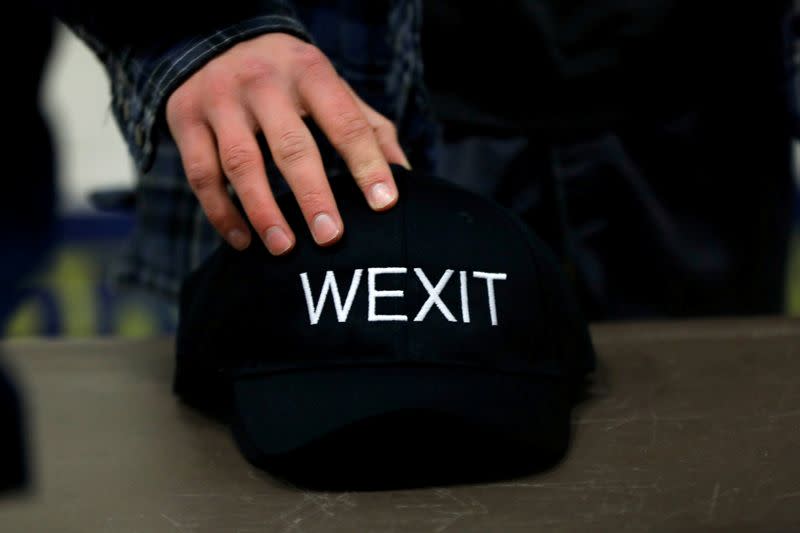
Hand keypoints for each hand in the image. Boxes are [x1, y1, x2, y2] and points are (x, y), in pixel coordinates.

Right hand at [166, 33, 410, 254]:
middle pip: (291, 146)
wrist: (213, 36)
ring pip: (241, 163)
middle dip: (313, 196)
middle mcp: (264, 83)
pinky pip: (201, 174)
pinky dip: (222, 212)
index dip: (367, 165)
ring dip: (263, 211)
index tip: (384, 204)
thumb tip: (404, 174)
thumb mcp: (330, 86)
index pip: (345, 123)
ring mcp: (220, 100)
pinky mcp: (185, 118)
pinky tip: (243, 240)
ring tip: (284, 248)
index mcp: (310, 74)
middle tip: (331, 237)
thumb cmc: (288, 76)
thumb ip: (367, 125)